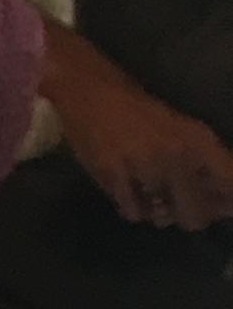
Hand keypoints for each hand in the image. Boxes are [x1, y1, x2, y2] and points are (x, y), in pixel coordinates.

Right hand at [51, 56, 232, 229]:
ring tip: (147, 192)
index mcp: (199, 139)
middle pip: (196, 215)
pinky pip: (133, 212)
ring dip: (157, 212)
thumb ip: (206, 168)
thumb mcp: (182, 132)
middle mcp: (176, 151)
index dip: (226, 204)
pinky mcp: (112, 172)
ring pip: (162, 217)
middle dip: (187, 216)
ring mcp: (143, 163)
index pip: (230, 182)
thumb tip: (225, 207)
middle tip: (175, 203)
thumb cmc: (140, 113)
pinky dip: (132, 207)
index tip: (216, 207)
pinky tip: (126, 188)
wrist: (90, 91)